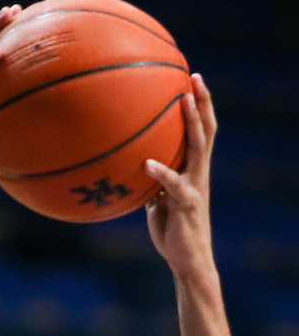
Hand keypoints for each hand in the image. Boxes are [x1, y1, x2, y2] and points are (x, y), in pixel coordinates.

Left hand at [144, 73, 217, 279]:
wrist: (186, 259)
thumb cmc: (171, 230)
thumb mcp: (157, 201)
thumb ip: (150, 183)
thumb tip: (130, 168)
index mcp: (192, 170)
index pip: (200, 131)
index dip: (198, 105)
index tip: (190, 79)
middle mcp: (198, 173)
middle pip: (206, 129)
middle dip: (201, 102)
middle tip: (193, 76)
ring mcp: (195, 186)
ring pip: (198, 148)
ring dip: (192, 123)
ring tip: (183, 101)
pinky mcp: (186, 204)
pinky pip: (174, 184)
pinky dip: (162, 172)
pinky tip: (148, 163)